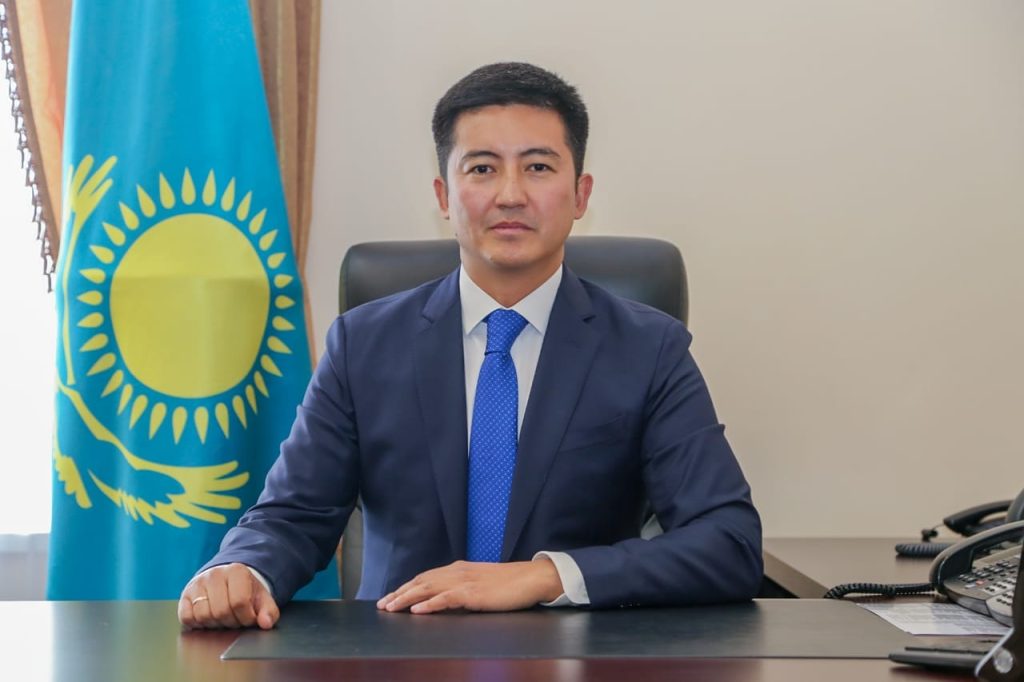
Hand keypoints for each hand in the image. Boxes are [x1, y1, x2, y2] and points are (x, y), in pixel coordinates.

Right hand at [177, 563, 278, 629]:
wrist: (225, 580)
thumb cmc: (245, 591)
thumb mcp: (261, 598)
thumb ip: (268, 611)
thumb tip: (266, 623)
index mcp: (236, 571)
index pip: (239, 602)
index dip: (246, 617)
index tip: (249, 618)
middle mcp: (214, 574)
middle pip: (221, 611)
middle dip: (231, 622)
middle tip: (236, 619)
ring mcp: (197, 584)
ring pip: (203, 616)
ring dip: (215, 624)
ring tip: (223, 617)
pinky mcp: (184, 595)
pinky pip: (187, 618)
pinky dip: (198, 624)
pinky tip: (209, 617)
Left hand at [376, 558, 562, 613]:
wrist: (530, 579)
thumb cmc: (509, 584)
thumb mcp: (480, 583)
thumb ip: (463, 587)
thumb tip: (447, 596)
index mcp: (458, 569)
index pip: (425, 577)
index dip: (407, 587)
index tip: (391, 597)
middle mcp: (457, 572)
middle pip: (421, 581)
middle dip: (400, 593)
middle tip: (382, 605)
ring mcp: (464, 582)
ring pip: (428, 588)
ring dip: (407, 598)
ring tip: (391, 607)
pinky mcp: (473, 594)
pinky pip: (446, 599)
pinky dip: (429, 603)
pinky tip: (417, 610)